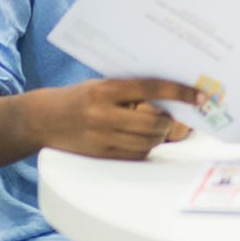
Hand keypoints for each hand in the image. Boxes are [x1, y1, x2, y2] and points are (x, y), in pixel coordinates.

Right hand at [33, 78, 201, 160]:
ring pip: (147, 142)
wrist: (41, 119)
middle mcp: (103, 114)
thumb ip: (128, 89)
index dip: (178, 92)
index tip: (198, 95)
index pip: (151, 88)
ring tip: (157, 128)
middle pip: (152, 122)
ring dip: (158, 136)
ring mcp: (101, 138)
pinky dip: (145, 148)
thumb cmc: (77, 98)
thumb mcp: (99, 84)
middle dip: (168, 121)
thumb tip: (168, 95)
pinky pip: (135, 155)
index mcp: (105, 90)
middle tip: (173, 117)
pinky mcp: (100, 156)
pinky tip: (142, 140)